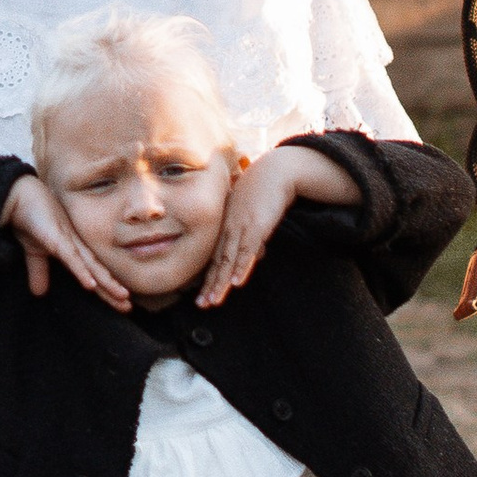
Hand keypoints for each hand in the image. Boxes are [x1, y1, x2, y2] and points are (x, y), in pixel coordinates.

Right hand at [0, 172, 128, 309]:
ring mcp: (69, 241)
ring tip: (122, 297)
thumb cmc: (30, 219)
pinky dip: (82, 271)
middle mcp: (77, 245)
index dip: (106, 290)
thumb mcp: (35, 252)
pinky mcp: (56, 238)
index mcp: (74, 249)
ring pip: (92, 266)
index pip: (94, 273)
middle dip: (113, 290)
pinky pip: (71, 257)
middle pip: (99, 272)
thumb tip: (39, 293)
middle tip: (128, 307)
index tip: (120, 305)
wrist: (18, 197)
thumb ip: (39, 271)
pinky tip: (91, 285)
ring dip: (107, 282)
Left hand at [198, 139, 358, 306]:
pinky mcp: (256, 226)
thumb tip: (258, 255)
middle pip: (217, 263)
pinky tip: (236, 283)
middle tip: (202, 305)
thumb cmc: (263, 192)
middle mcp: (229, 229)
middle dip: (210, 285)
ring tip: (214, 301)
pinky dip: (241, 267)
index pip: (214, 257)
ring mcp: (241, 228)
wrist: (274, 171)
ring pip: (228, 261)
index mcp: (225, 227)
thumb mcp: (254, 216)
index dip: (208, 278)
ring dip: (221, 283)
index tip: (201, 296)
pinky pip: (247, 250)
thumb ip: (254, 237)